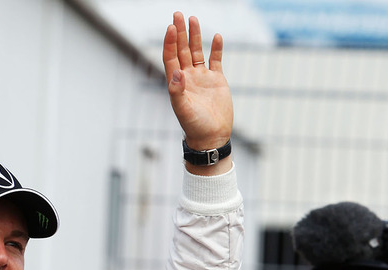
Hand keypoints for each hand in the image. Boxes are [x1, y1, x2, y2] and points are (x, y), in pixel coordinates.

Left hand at [162, 12, 232, 173]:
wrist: (212, 137)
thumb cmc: (194, 126)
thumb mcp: (183, 110)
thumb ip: (177, 91)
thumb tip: (177, 72)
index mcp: (177, 83)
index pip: (171, 57)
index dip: (170, 42)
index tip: (171, 27)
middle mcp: (188, 77)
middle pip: (182, 50)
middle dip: (180, 32)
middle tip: (178, 14)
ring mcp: (202, 78)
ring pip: (197, 52)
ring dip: (195, 36)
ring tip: (193, 18)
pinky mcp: (217, 80)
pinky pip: (215, 60)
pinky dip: (216, 49)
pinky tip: (216, 37)